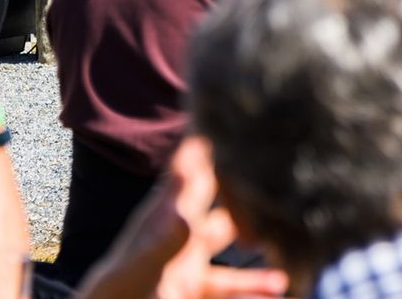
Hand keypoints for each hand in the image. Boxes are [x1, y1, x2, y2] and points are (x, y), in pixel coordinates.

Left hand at [79, 137, 288, 298]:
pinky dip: (256, 283)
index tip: (224, 120)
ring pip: (228, 235)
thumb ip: (163, 243)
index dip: (203, 146)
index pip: (186, 172)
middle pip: (213, 194)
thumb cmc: (117, 293)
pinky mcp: (195, 286)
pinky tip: (279, 284)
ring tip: (283, 224)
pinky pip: (231, 282)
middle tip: (264, 155)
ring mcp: (189, 259)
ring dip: (253, 230)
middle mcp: (178, 233)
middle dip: (236, 178)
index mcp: (161, 218)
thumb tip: (186, 217)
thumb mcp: (141, 269)